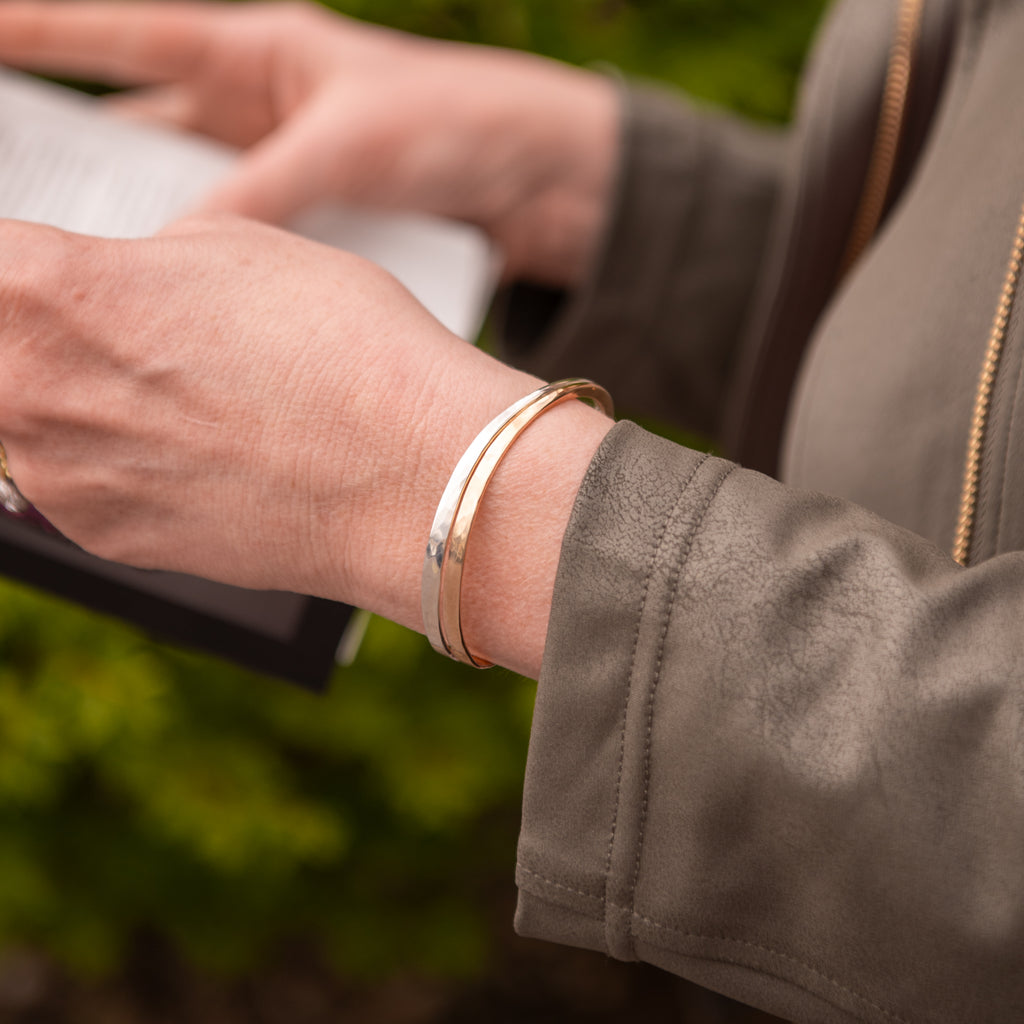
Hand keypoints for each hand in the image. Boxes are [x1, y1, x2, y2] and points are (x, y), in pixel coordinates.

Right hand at [0, 1, 618, 285]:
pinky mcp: (308, 228)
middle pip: (136, 130)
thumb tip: (179, 250)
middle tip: (22, 206)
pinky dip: (209, 273)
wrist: (540, 182)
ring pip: (180, 197)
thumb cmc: (457, 123)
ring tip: (79, 269)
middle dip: (76, 161)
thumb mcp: (350, 143)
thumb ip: (263, 188)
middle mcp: (253, 110)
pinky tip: (177, 307)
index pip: (124, 36)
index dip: (41, 36)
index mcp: (256, 52)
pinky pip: (238, 249)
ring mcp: (278, 173)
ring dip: (140, 231)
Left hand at [0, 217, 611, 674]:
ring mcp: (59, 481)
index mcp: (47, 288)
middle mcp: (26, 392)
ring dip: (80, 399)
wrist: (413, 482)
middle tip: (123, 334)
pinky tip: (195, 449)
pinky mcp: (104, 542)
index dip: (25, 267)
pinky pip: (75, 483)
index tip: (51, 278)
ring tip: (180, 394)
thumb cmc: (347, 351)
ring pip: (30, 420)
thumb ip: (141, 261)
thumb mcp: (235, 249)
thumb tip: (115, 283)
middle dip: (43, 333)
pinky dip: (115, 461)